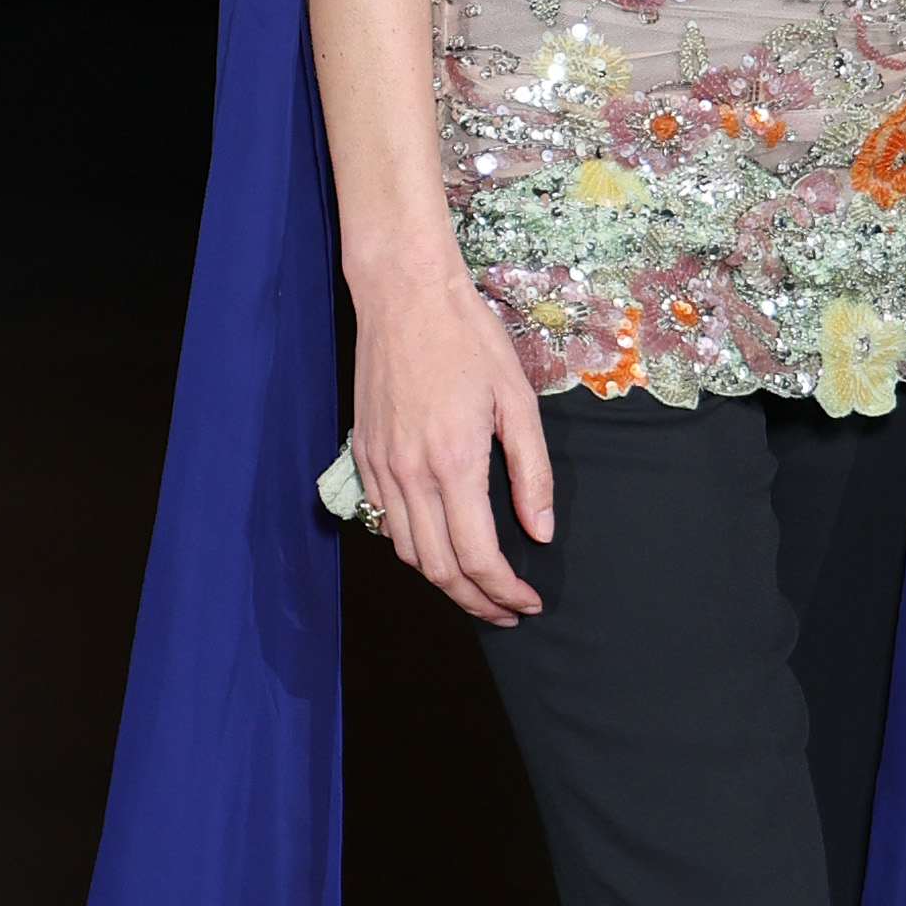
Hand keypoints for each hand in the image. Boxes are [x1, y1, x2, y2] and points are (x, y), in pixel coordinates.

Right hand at [349, 259, 556, 622]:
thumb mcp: (517, 400)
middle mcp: (410, 472)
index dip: (504, 592)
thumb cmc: (466, 336)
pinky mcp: (364, 453)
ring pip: (407, 551)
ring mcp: (381, 465)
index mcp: (454, 461)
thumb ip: (532, 472)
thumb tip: (541, 532)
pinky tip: (440, 543)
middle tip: (507, 612)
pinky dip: (413, 547)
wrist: (403, 294)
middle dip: (475, 601)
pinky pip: (385, 520)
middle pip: (438, 568)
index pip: (477, 556)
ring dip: (442, 581)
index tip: (527, 602)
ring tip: (476, 588)